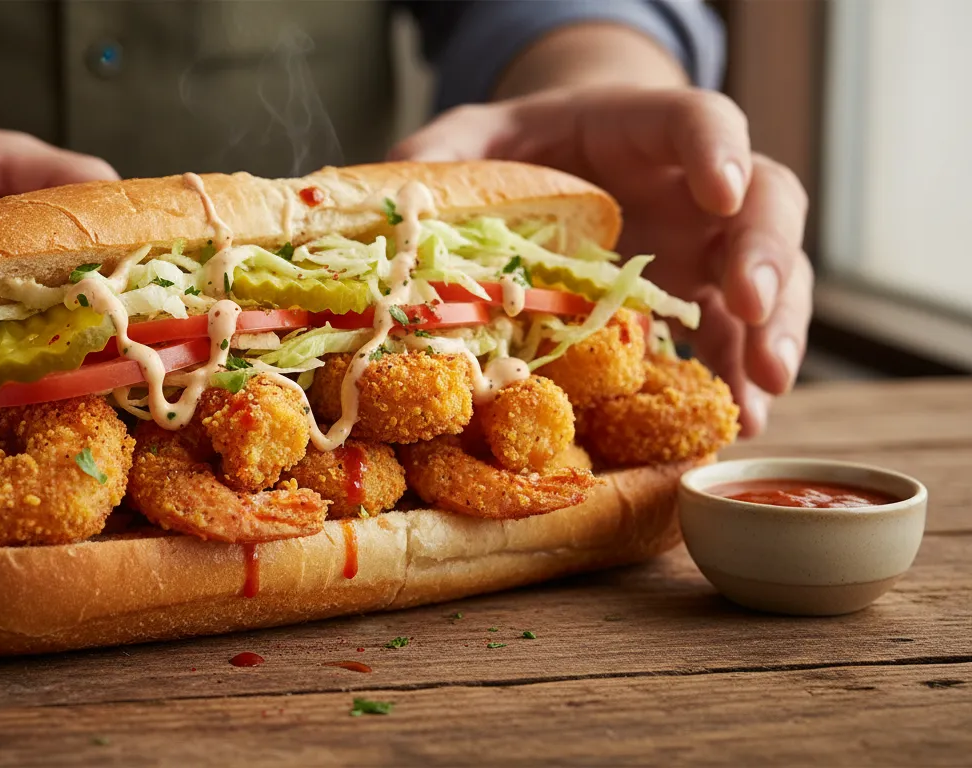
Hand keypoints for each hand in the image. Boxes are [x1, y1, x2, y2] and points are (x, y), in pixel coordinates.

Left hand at [390, 88, 811, 436]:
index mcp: (640, 129)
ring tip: (756, 399)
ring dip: (772, 335)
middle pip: (766, 202)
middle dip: (765, 255)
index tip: (720, 190)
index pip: (699, 120)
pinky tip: (738, 420)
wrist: (551, 169)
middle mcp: (693, 186)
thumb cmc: (516, 151)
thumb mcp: (469, 141)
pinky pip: (739, 337)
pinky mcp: (699, 299)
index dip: (717, 151)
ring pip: (773, 277)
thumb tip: (390, 202)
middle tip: (748, 308)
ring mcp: (705, 245)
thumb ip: (440, 158)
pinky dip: (741, 379)